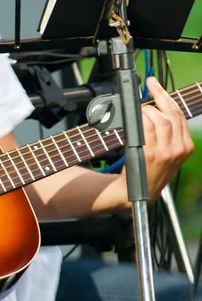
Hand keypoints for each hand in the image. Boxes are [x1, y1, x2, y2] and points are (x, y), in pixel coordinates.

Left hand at [119, 77, 193, 201]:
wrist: (137, 193)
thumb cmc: (148, 170)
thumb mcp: (167, 154)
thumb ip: (167, 135)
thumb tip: (155, 108)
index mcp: (186, 146)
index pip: (180, 115)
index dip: (167, 97)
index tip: (156, 86)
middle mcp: (179, 149)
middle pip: (172, 113)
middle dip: (159, 95)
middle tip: (150, 85)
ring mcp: (165, 152)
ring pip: (160, 119)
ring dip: (147, 110)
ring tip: (139, 109)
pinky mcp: (150, 154)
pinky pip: (146, 130)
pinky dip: (140, 120)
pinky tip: (135, 118)